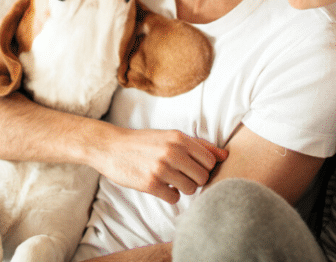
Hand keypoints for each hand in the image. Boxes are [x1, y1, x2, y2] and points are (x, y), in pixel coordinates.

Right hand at [95, 128, 227, 203]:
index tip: (191, 168)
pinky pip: (174, 198)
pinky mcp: (150, 184)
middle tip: (180, 176)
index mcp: (179, 138)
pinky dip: (169, 195)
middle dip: (194, 180)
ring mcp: (161, 168)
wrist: (111, 147)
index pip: (210, 161)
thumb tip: (225, 155)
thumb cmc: (145, 142)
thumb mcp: (171, 137)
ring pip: (191, 189)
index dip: (203, 168)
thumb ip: (199, 145)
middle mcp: (172, 151)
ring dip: (183, 189)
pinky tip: (160, 186)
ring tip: (170, 180)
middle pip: (203, 177)